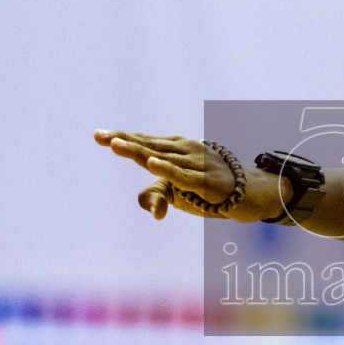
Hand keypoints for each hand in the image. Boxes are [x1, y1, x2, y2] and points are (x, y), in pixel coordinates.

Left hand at [94, 130, 286, 222]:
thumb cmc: (207, 187)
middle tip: (100, 136)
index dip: (120, 136)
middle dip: (122, 140)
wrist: (246, 191)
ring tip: (115, 145)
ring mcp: (194, 163)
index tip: (97, 134)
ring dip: (137, 151)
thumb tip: (148, 210)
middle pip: (147, 145)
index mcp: (172, 148)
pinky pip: (181, 174)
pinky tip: (149, 162)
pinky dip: (165, 168)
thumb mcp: (176, 192)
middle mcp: (182, 150)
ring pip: (160, 156)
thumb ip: (156, 196)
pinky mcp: (204, 180)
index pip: (142, 140)